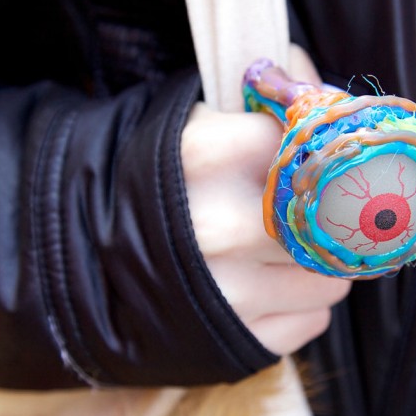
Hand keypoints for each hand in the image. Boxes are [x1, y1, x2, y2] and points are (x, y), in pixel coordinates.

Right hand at [180, 52, 350, 355]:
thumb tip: (310, 74)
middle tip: (310, 213)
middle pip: (333, 220)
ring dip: (318, 265)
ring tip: (282, 254)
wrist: (83, 262)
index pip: (313, 145)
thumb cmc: (150, 186)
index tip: (316, 161)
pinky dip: (301, 306)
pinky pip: (312, 322)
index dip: (320, 154)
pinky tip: (267, 288)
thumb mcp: (191, 126)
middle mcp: (221, 226)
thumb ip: (260, 100)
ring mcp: (229, 291)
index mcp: (208, 156)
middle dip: (329, 216)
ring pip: (331, 279)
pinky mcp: (236, 341)